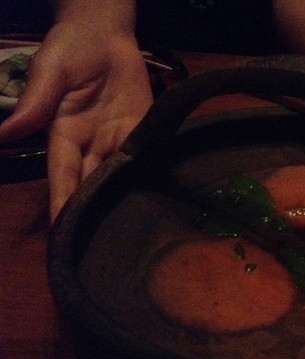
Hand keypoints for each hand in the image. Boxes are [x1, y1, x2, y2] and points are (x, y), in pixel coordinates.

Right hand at [0, 22, 152, 220]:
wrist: (103, 32)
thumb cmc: (69, 49)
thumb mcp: (49, 73)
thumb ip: (36, 104)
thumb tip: (6, 134)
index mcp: (64, 134)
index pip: (63, 175)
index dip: (63, 202)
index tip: (63, 231)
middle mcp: (91, 143)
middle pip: (92, 183)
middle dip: (95, 212)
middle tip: (103, 244)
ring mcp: (118, 137)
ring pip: (119, 175)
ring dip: (123, 199)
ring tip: (130, 229)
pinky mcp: (141, 128)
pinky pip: (144, 154)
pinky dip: (147, 174)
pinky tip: (153, 196)